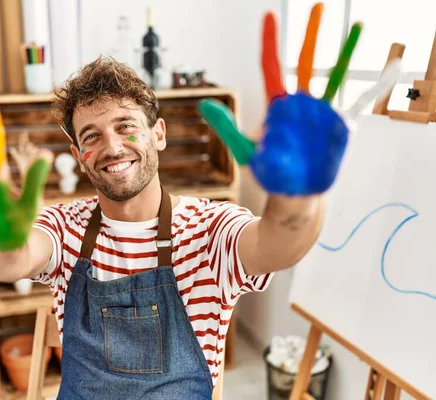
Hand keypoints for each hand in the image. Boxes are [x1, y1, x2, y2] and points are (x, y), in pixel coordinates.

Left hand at [198, 3, 399, 195]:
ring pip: (335, 74)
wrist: (293, 193)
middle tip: (319, 5)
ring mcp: (321, 111)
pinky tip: (390, 68)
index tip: (270, 16)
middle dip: (312, 34)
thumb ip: (227, 126)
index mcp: (276, 105)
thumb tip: (204, 104)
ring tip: (356, 25)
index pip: (271, 66)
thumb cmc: (268, 172)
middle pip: (306, 61)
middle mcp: (300, 102)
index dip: (270, 41)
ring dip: (346, 50)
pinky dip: (373, 86)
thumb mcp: (244, 150)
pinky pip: (357, 102)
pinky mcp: (339, 125)